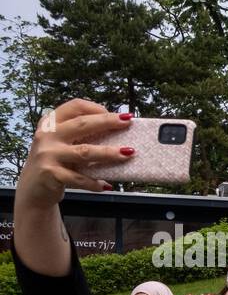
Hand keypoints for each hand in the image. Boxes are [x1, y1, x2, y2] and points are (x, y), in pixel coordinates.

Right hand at [15, 99, 131, 207]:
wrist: (33, 187)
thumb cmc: (55, 162)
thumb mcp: (61, 143)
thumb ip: (80, 136)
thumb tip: (116, 133)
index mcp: (51, 123)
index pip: (74, 107)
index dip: (96, 108)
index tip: (117, 114)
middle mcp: (48, 135)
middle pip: (81, 125)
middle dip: (107, 122)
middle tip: (127, 122)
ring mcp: (48, 154)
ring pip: (84, 151)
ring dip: (108, 153)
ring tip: (128, 154)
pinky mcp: (51, 174)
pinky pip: (79, 178)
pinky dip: (94, 183)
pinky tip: (106, 186)